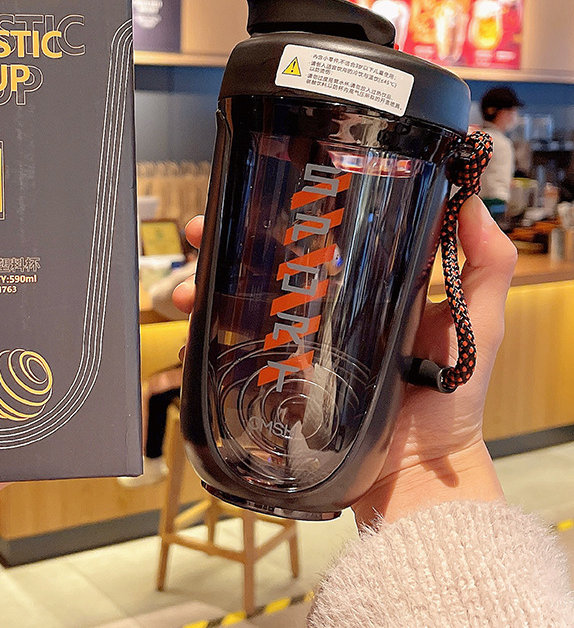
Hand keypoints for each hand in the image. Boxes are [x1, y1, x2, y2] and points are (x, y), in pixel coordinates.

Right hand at [173, 197, 515, 526]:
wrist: (417, 475)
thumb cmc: (450, 405)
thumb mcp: (478, 329)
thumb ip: (485, 269)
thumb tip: (470, 205)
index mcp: (360, 290)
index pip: (313, 240)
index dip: (280, 215)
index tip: (255, 193)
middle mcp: (320, 313)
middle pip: (262, 266)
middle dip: (222, 246)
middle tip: (198, 235)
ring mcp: (294, 347)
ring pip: (238, 305)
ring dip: (203, 289)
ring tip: (185, 291)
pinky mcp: (277, 382)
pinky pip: (234, 355)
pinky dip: (205, 341)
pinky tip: (191, 336)